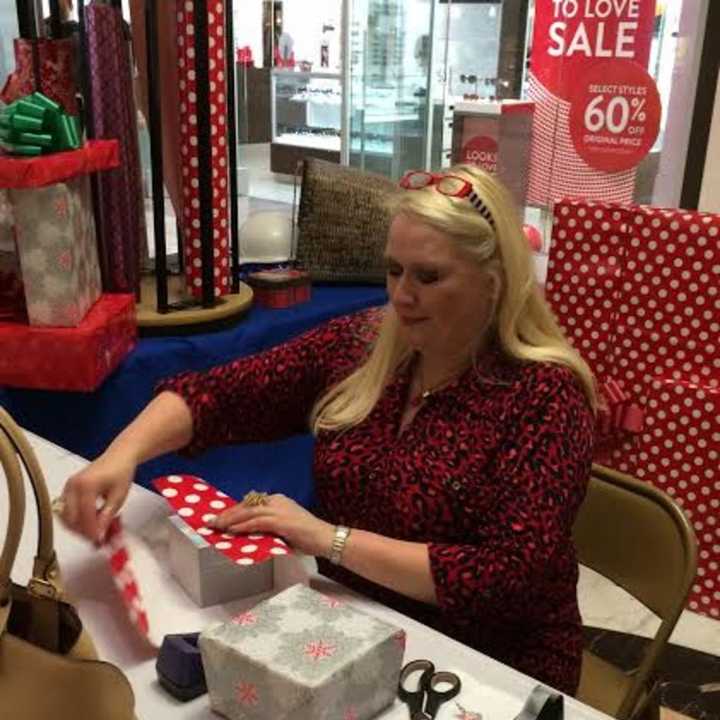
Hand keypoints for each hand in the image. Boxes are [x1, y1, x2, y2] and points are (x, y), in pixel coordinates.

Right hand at [59, 451, 135, 543]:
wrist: (119, 457)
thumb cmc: (121, 473)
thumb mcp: (118, 497)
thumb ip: (107, 517)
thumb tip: (99, 535)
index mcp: (86, 486)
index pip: (85, 516)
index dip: (91, 531)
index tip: (99, 541)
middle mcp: (73, 486)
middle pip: (71, 518)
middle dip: (83, 532)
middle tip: (97, 539)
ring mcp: (68, 487)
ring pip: (66, 516)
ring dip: (78, 527)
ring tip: (94, 531)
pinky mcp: (68, 489)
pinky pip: (67, 509)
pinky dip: (76, 519)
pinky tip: (90, 522)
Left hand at [211, 494, 334, 557]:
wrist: (325, 538)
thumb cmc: (307, 537)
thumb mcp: (283, 529)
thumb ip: (267, 528)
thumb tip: (249, 535)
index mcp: (278, 500)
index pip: (250, 503)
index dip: (234, 510)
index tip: (220, 517)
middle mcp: (277, 501)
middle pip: (247, 505)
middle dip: (228, 513)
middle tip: (212, 521)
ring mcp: (279, 509)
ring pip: (249, 512)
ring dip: (230, 519)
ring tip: (217, 526)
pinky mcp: (281, 520)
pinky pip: (257, 522)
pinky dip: (243, 526)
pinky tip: (232, 530)